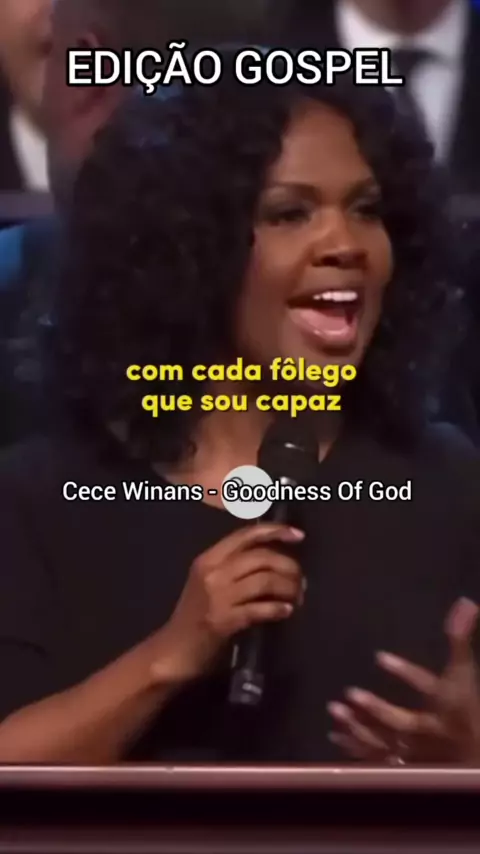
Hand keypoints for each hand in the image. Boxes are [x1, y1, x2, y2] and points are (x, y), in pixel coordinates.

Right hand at [156, 523, 303, 681]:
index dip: (275, 531)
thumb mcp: (209, 582)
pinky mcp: (223, 620)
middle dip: (289, 567)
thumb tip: (275, 561)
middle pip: (262, 557)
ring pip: (265, 580)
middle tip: (301, 581)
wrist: (174, 650)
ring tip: (297, 598)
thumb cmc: (195, 615)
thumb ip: (234, 567)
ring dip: (288, 588)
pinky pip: (260, 609)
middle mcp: (213, 572)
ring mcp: (217, 596)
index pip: (246, 535)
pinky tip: (286, 611)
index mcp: (209, 558)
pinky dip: (278, 608)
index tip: (298, 535)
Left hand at [328, 598, 479, 763]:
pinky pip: (378, 758)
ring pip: (386, 743)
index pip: (429, 687)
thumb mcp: (464, 673)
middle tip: (351, 693)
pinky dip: (356, 747)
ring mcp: (415, 752)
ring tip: (334, 709)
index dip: (408, 673)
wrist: (470, 753)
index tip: (379, 656)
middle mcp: (430, 731)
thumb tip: (464, 603)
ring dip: (359, 727)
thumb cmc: (464, 707)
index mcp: (446, 706)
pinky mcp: (403, 764)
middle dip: (378, 709)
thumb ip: (460, 640)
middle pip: (402, 723)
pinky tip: (335, 734)